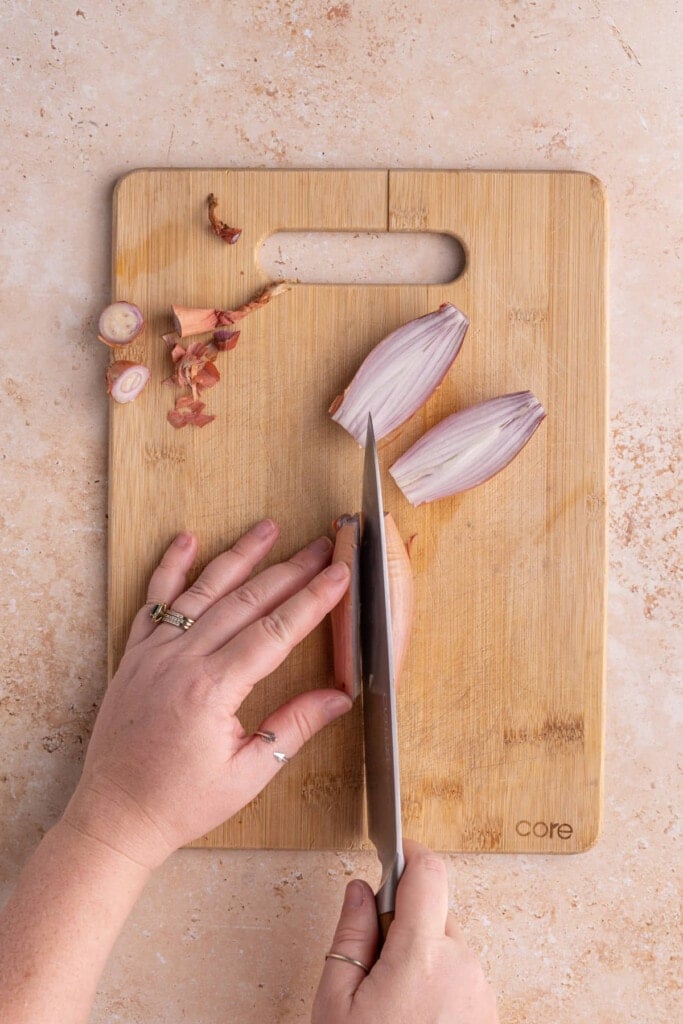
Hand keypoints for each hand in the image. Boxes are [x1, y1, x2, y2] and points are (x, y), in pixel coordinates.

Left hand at [63, 520, 351, 867]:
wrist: (114, 815)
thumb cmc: (179, 802)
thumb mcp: (247, 774)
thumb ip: (294, 727)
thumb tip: (340, 696)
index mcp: (212, 689)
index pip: (275, 630)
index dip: (312, 599)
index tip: (339, 574)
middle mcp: (182, 661)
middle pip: (245, 601)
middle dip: (290, 569)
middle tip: (321, 545)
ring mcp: (154, 653)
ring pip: (203, 590)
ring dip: (239, 556)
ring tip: (268, 527)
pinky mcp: (135, 656)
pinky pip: (154, 601)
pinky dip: (169, 567)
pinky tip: (187, 540)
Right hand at [313, 840, 498, 1023]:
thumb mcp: (337, 1003)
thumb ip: (351, 938)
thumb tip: (360, 891)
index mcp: (421, 956)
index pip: (427, 874)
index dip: (408, 855)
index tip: (394, 852)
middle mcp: (461, 967)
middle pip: (434, 914)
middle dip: (405, 925)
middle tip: (376, 964)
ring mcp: (480, 993)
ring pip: (448, 948)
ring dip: (424, 958)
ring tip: (395, 1003)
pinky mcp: (488, 1014)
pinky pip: (462, 978)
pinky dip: (441, 984)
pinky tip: (416, 1015)